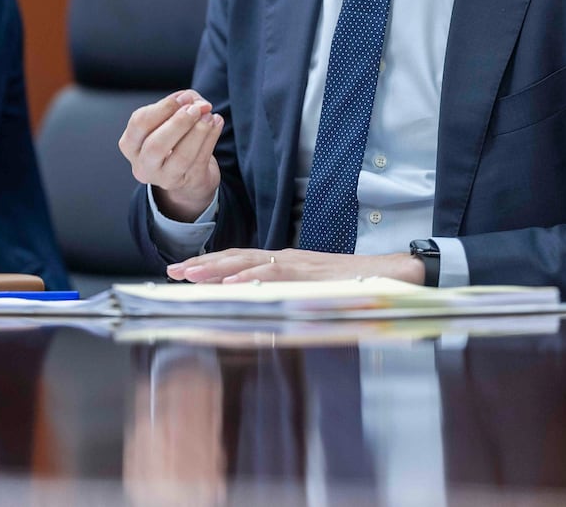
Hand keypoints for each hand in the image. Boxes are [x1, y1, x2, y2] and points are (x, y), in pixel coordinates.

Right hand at [119, 90, 224, 221]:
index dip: (164, 107)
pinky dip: (212, 138)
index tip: (184, 98)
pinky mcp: (189, 182)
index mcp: (130, 144)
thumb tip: (192, 101)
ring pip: (181, 157)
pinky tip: (217, 122)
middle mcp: (143, 165)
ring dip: (199, 131)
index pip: (139, 123)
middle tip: (196, 109)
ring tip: (209, 115)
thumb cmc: (175, 137)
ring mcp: (165, 178)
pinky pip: (201, 160)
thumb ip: (180, 102)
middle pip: (156, 145)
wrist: (188, 172)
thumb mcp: (170, 116)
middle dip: (179, 123)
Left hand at [167, 248, 426, 284]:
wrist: (392, 274)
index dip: (210, 263)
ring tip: (192, 275)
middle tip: (173, 272)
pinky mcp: (312, 275)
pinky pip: (278, 275)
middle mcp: (287, 259)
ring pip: (250, 263)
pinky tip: (234, 281)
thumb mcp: (311, 289)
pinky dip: (254, 277)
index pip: (239, 259)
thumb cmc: (352, 284)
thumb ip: (286, 293)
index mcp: (285, 261)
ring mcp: (299, 265)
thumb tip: (257, 308)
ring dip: (218, 268)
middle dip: (203, 264)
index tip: (182, 270)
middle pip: (237, 257)